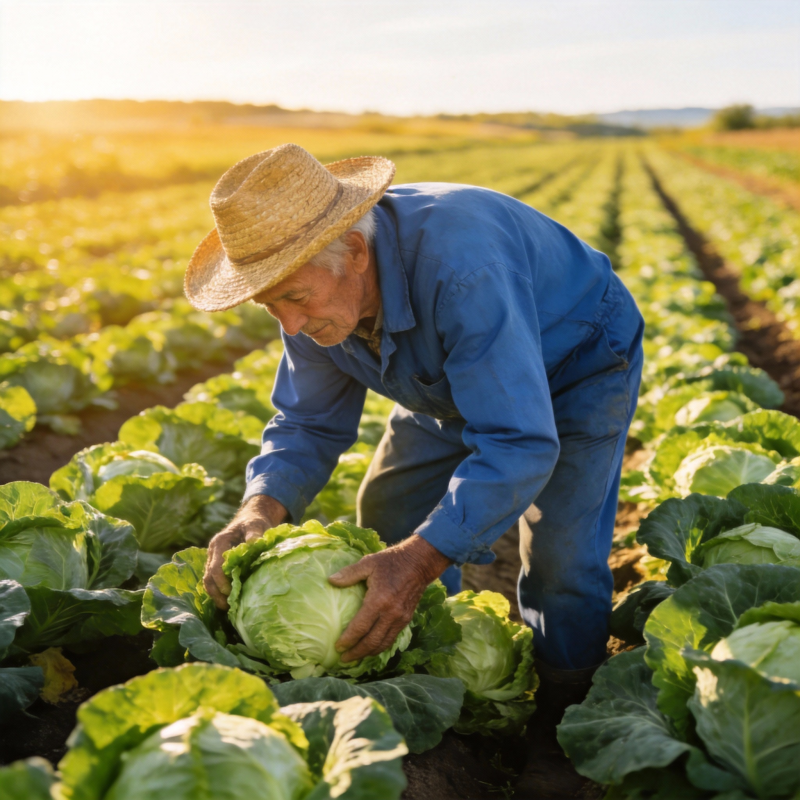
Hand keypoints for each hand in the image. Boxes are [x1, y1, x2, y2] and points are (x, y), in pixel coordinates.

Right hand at [203, 495, 286, 609]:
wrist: (250, 519)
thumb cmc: (254, 522)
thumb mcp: (256, 525)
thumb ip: (255, 533)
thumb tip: (254, 543)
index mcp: (219, 543)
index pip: (215, 567)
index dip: (222, 582)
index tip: (231, 593)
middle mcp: (212, 553)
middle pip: (208, 578)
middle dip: (217, 594)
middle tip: (229, 607)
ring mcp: (213, 560)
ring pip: (208, 582)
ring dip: (216, 596)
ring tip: (228, 609)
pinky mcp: (218, 566)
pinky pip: (214, 582)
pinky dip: (219, 593)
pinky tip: (229, 603)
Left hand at [328, 535, 452, 662]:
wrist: (420, 562)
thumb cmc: (392, 561)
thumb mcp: (369, 562)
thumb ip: (349, 573)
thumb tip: (330, 580)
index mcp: (379, 600)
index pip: (360, 628)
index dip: (348, 640)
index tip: (338, 647)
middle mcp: (390, 613)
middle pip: (371, 642)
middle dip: (356, 653)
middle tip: (344, 659)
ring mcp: (400, 618)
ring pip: (383, 644)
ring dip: (369, 653)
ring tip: (356, 657)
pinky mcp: (407, 619)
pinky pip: (392, 638)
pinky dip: (380, 646)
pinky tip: (372, 647)